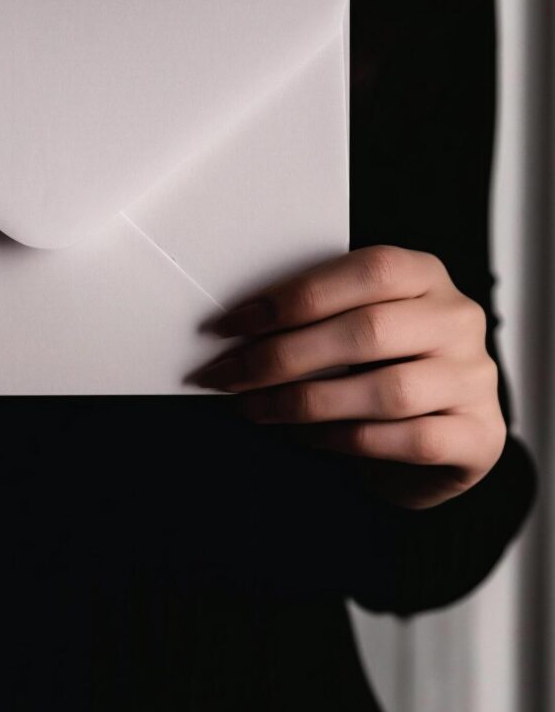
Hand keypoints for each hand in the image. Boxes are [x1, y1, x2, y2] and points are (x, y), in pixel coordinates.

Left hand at [192, 245, 506, 508]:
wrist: (429, 437)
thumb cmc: (374, 369)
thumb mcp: (348, 326)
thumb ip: (312, 317)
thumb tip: (236, 329)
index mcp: (424, 275)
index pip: (366, 271)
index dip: (293, 297)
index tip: (232, 324)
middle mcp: (458, 319)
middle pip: (369, 331)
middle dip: (284, 356)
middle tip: (231, 374)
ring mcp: (475, 378)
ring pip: (388, 390)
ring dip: (306, 402)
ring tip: (257, 408)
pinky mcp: (479, 435)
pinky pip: (408, 440)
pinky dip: (345, 440)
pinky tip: (306, 436)